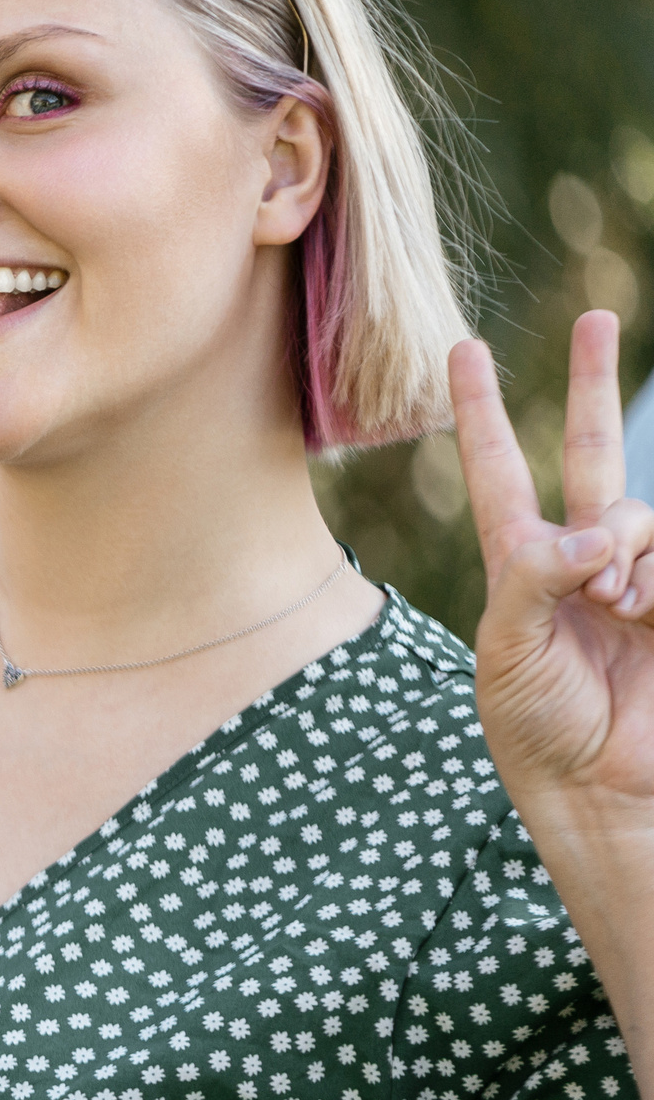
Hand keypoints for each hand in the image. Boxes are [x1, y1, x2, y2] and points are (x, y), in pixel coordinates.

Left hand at [452, 311, 653, 838]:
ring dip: (629, 554)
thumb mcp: (507, 648)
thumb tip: (593, 535)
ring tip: (615, 609)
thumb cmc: (534, 722)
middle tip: (595, 316)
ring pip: (641, 514)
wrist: (599, 784)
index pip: (495, 468)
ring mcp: (635, 573)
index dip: (482, 410)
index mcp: (516, 560)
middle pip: (589, 451)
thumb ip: (537, 578)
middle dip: (592, 383)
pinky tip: (643, 614)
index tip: (462, 349)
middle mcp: (577, 555)